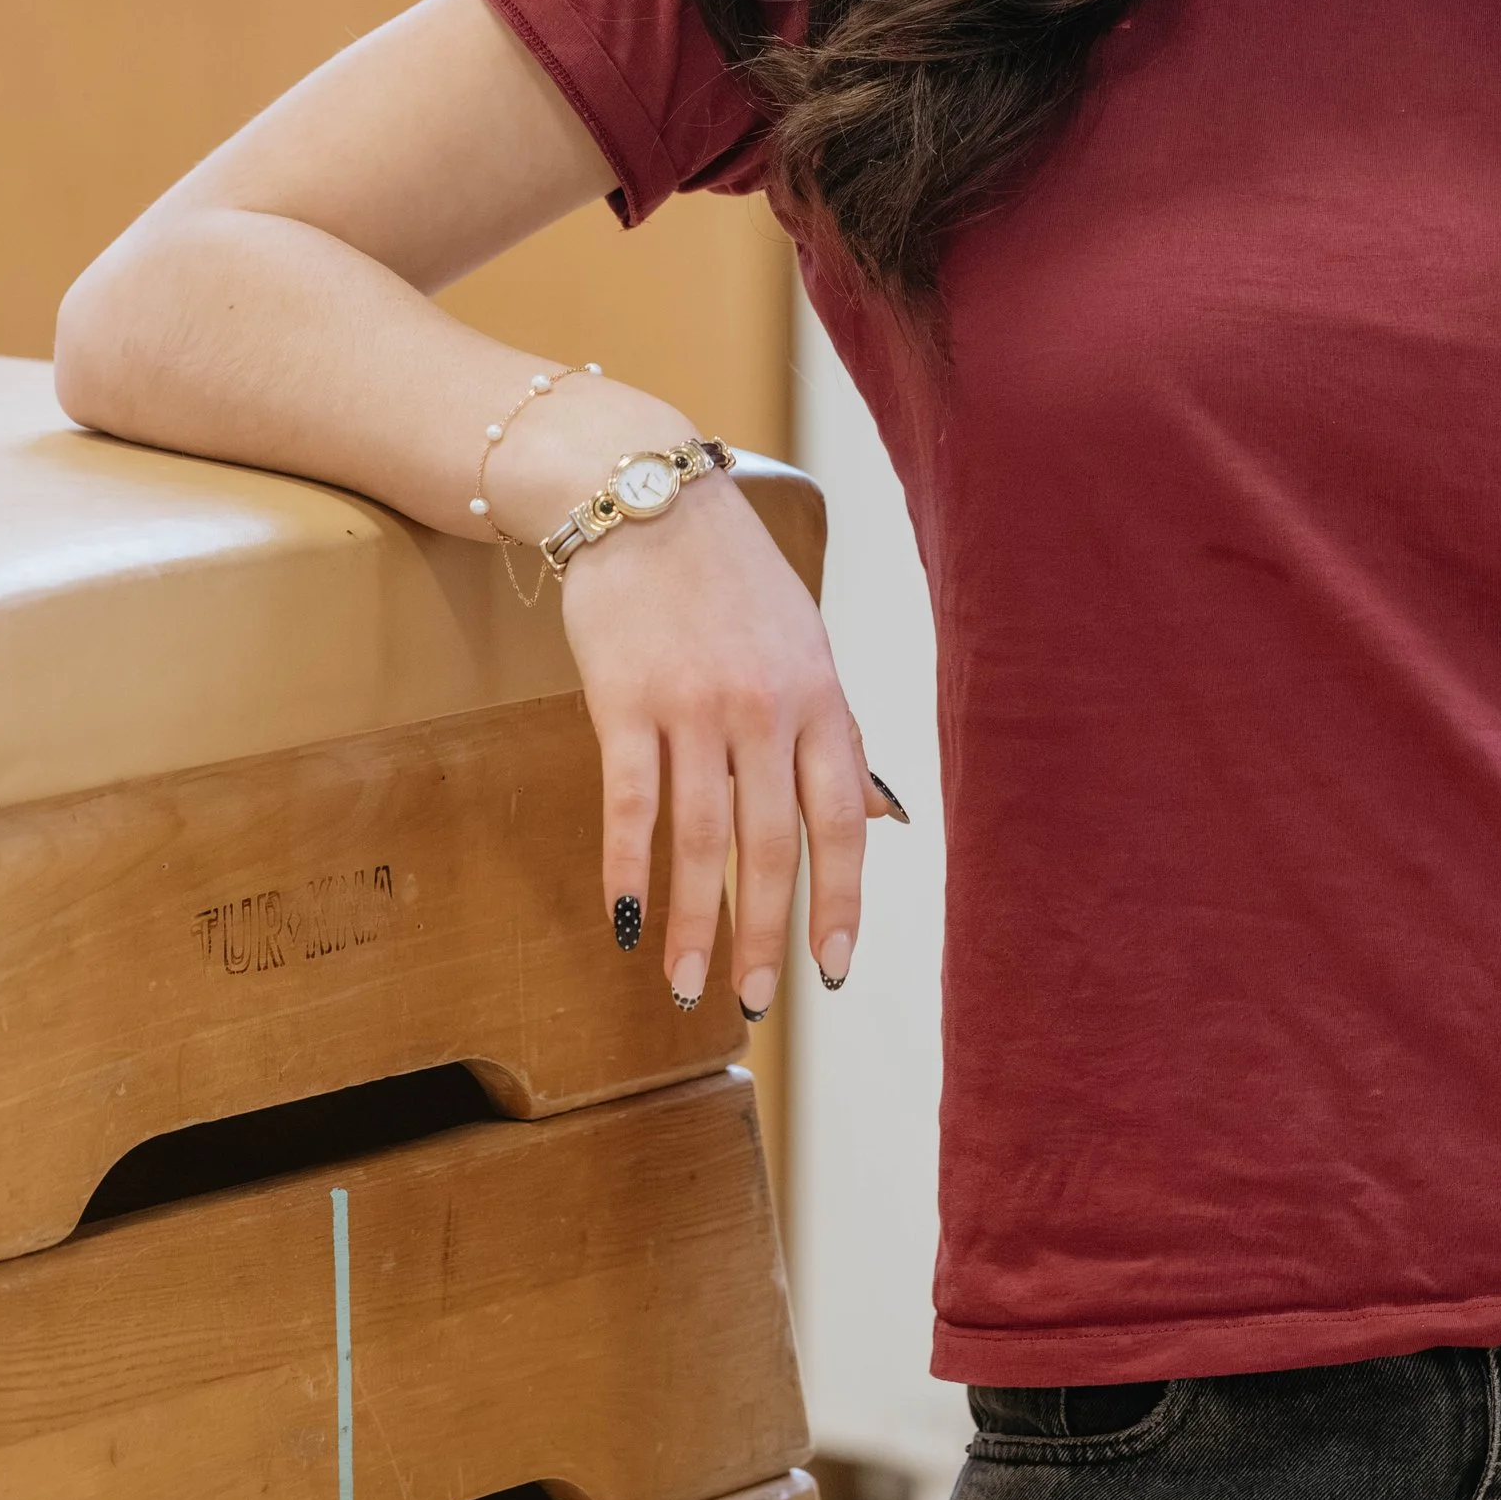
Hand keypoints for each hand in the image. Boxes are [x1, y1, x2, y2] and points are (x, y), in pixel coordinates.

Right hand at [557, 475, 894, 1014]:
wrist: (644, 497)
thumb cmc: (730, 580)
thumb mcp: (804, 643)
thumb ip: (832, 733)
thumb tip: (876, 818)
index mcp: (821, 696)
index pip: (842, 820)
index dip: (840, 901)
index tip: (832, 971)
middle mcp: (766, 707)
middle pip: (772, 843)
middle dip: (767, 932)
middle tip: (758, 1001)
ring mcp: (694, 704)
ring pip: (701, 838)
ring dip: (694, 922)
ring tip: (686, 984)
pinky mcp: (624, 700)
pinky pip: (631, 802)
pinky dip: (627, 869)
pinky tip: (624, 922)